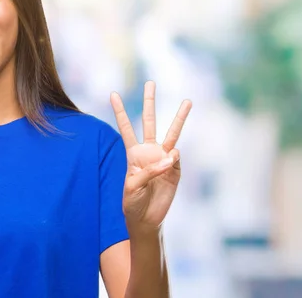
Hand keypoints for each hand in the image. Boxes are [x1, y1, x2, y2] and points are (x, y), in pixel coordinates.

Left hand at [110, 81, 191, 232]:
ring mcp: (163, 159)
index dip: (119, 112)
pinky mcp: (175, 170)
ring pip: (172, 133)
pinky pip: (176, 159)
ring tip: (187, 101)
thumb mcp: (132, 187)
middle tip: (150, 82)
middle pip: (149, 121)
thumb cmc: (133, 203)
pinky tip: (169, 163)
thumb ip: (148, 171)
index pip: (125, 128)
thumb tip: (171, 157)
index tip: (113, 94)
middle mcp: (149, 151)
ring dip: (179, 117)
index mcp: (133, 153)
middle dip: (149, 102)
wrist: (146, 219)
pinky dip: (173, 159)